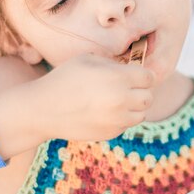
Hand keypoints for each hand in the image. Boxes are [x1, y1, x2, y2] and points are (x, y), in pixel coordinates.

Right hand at [31, 54, 155, 141]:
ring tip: (117, 101)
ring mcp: (117, 120)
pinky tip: (105, 112)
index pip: (149, 77)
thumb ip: (113, 64)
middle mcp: (122, 100)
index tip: (135, 75)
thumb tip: (130, 68)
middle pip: (148, 97)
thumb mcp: (88, 59)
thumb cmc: (64, 79)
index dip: (143, 75)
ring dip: (133, 107)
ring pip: (141, 114)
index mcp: (118, 78)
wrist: (44, 110)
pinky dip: (121, 119)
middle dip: (141, 91)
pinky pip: (126, 125)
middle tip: (127, 88)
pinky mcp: (111, 133)